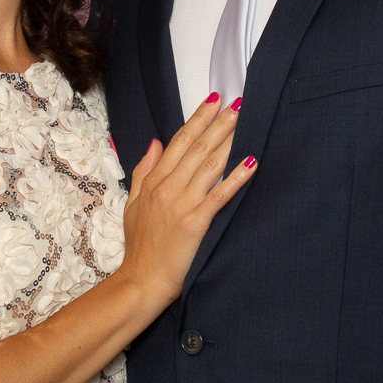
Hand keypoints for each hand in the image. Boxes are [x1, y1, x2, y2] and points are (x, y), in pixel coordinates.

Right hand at [116, 94, 255, 304]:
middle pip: (197, 148)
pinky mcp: (195, 223)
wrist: (142, 281)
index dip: (198, 119)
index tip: (214, 101)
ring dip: (228, 141)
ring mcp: (181, 205)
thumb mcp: (132, 205)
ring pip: (209, 165)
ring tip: (245, 121)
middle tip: (238, 103)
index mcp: (153, 183)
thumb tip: (154, 142)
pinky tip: (250, 162)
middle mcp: (167, 189)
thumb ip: (143, 171)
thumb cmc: (140, 247)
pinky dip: (235, 178)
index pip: (179, 142)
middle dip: (218, 123)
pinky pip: (219, 195)